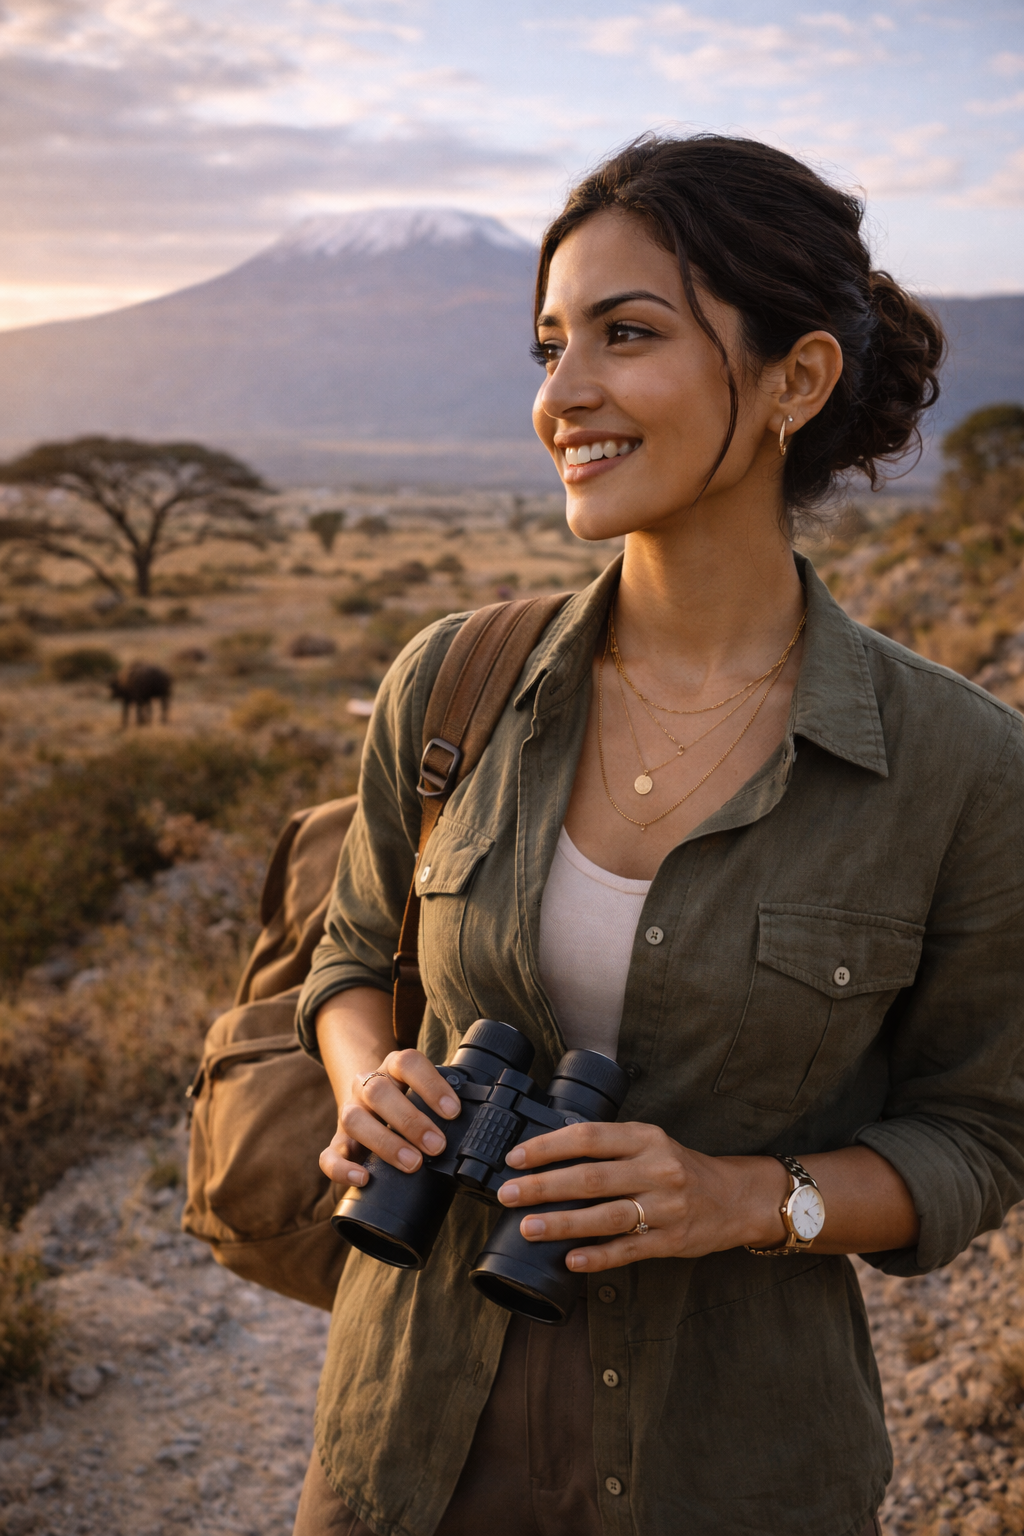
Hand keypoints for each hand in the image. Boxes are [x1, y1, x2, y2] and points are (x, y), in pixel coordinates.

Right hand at [318, 1048, 461, 1187]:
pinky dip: (342, 1168)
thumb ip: (444, 1104)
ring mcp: (349, 1113)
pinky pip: (328, 1155)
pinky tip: (363, 1179)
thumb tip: (479, 1126)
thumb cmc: (412, 1103)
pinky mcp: (337, 1143)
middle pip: (379, 1090)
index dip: (430, 1084)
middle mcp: (367, 1085)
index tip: (453, 1111)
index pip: (407, 1061)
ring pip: (354, 1118)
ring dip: (385, 1142)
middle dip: (411, 1120)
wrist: (372, 1104)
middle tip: (438, 1146)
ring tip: (413, 1164)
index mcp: (393, 1067)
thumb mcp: (426, 1093)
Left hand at [496, 1121, 788, 1272]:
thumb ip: (610, 1146)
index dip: (548, 1147)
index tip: (515, 1158)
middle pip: (590, 1177)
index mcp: (646, 1138)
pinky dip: (598, 1256)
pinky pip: (629, 1250)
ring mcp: (665, 1207)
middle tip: (508, 1194)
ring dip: (563, 1223)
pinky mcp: (672, 1241)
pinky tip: (571, 1261)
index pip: (588, 1137)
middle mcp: (656, 1169)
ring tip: (528, 1228)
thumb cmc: (680, 1168)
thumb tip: (548, 1151)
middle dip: (544, 1186)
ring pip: (606, 1216)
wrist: (736, 1198)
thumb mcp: (650, 1143)